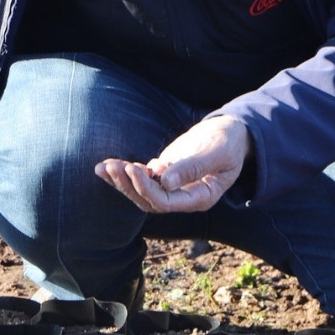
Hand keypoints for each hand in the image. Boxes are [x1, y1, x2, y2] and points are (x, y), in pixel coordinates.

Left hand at [94, 115, 251, 213]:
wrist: (232, 133)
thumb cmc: (228, 142)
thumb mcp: (216, 153)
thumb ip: (193, 167)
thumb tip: (164, 182)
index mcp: (200, 197)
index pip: (166, 202)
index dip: (146, 188)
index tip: (132, 169)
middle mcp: (184, 197)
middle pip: (149, 201)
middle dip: (128, 186)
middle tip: (111, 168)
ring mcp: (173, 187)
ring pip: (141, 192)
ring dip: (121, 181)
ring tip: (102, 167)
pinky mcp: (164, 173)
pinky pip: (141, 178)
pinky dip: (124, 172)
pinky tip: (106, 165)